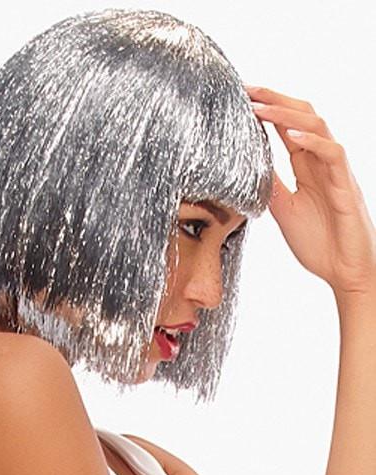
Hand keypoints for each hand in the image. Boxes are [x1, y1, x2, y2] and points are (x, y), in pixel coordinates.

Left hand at [245, 85, 375, 297]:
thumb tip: (246, 168)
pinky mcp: (346, 185)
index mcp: (307, 168)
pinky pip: (333, 153)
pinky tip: (290, 136)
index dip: (267, 111)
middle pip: (303, 116)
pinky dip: (312, 141)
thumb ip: (270, 187)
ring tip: (260, 107)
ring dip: (287, 114)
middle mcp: (322, 163)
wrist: (345, 271)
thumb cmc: (319, 243)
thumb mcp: (284, 211)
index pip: (287, 129)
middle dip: (275, 100)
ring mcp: (336, 171)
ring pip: (318, 127)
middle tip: (247, 90)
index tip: (241, 99)